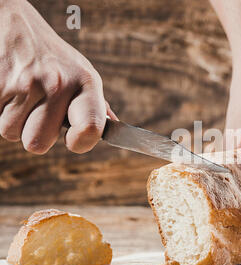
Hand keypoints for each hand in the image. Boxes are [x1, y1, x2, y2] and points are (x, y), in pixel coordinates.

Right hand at [0, 0, 116, 153]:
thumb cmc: (55, 58)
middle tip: (39, 111)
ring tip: (23, 96)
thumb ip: (96, 104)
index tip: (73, 140)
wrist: (15, 25)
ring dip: (15, 121)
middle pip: (38, 144)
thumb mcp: (82, 75)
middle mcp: (57, 84)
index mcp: (85, 84)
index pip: (90, 128)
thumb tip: (112, 126)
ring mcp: (24, 84)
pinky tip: (9, 91)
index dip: (82, 143)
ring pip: (11, 133)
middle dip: (35, 134)